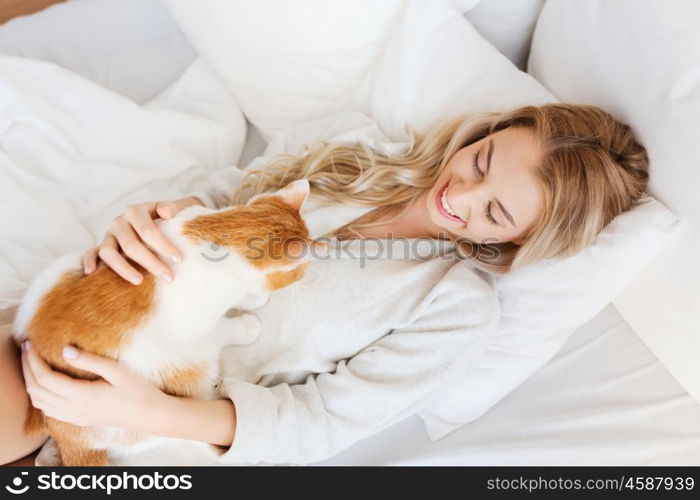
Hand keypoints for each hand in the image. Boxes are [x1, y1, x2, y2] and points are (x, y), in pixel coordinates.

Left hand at [20, 341, 169, 430]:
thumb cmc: (138, 391)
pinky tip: (44, 383)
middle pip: (37, 389)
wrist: (149, 415)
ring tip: (30, 363)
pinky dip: (39, 395)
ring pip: (39, 402)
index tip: (30, 343)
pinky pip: (49, 409)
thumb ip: (90, 360)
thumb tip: (65, 350)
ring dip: (30, 382)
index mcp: (81, 395)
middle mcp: (73, 409)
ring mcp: (75, 417)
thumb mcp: (117, 371)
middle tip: (26, 348)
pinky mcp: (78, 419)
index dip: (33, 360)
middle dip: (27, 368)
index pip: (45, 377)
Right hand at [83, 196, 203, 284]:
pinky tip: (91, 273)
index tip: (179, 259)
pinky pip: (90, 253)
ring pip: (108, 252)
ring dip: (123, 268)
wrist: (155, 218)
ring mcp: (108, 235)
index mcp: (134, 211)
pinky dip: (88, 261)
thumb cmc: (165, 217)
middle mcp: (118, 222)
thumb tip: (167, 214)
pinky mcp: (101, 246)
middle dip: (151, 262)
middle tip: (168, 277)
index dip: (163, 245)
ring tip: (140, 281)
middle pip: (131, 245)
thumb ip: (170, 208)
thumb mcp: (170, 208)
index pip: (148, 230)